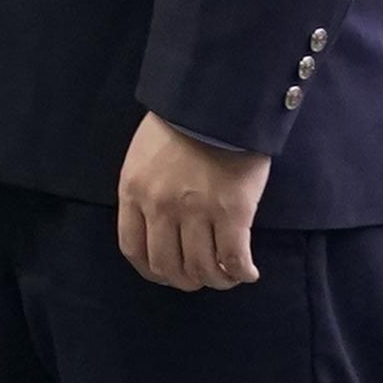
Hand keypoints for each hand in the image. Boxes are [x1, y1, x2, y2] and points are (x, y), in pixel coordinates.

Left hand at [117, 113, 271, 290]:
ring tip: (228, 275)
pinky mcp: (233, 212)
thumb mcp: (142, 158)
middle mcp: (161, 208)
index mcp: (133, 193)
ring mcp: (196, 212)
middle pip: (169, 266)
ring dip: (217, 280)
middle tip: (202, 276)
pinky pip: (235, 258)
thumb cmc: (178, 126)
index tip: (168, 274)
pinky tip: (249, 272)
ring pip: (203, 268)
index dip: (153, 271)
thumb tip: (156, 228)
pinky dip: (242, 272)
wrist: (214, 101)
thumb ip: (144, 192)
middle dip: (186, 280)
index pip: (134, 250)